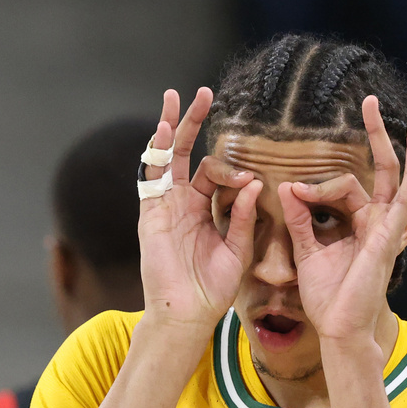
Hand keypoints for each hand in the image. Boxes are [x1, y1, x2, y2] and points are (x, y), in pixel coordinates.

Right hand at [138, 88, 261, 334]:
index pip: (217, 174)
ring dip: (171, 128)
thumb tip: (255, 183)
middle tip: (204, 93)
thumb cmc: (214, 289)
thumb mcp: (238, 250)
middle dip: (195, 123)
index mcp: (206, 211)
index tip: (248, 183)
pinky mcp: (150, 214)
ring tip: (176, 98)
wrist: (187, 314)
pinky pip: (151, 178)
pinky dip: (157, 153)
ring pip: (165, 158)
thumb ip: (245, 218)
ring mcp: (165, 207)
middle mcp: (184, 204)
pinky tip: (165, 130)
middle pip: (188, 154)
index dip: (234, 172)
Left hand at [278, 96, 406, 343]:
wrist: (338, 327)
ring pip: (397, 178)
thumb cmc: (327, 297)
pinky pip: (405, 201)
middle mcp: (376, 221)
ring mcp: (386, 228)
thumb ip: (299, 219)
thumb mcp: (306, 251)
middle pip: (381, 169)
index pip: (342, 186)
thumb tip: (287, 186)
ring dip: (405, 146)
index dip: (314, 186)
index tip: (292, 191)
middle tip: (369, 101)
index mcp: (357, 224)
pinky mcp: (389, 237)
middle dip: (378, 135)